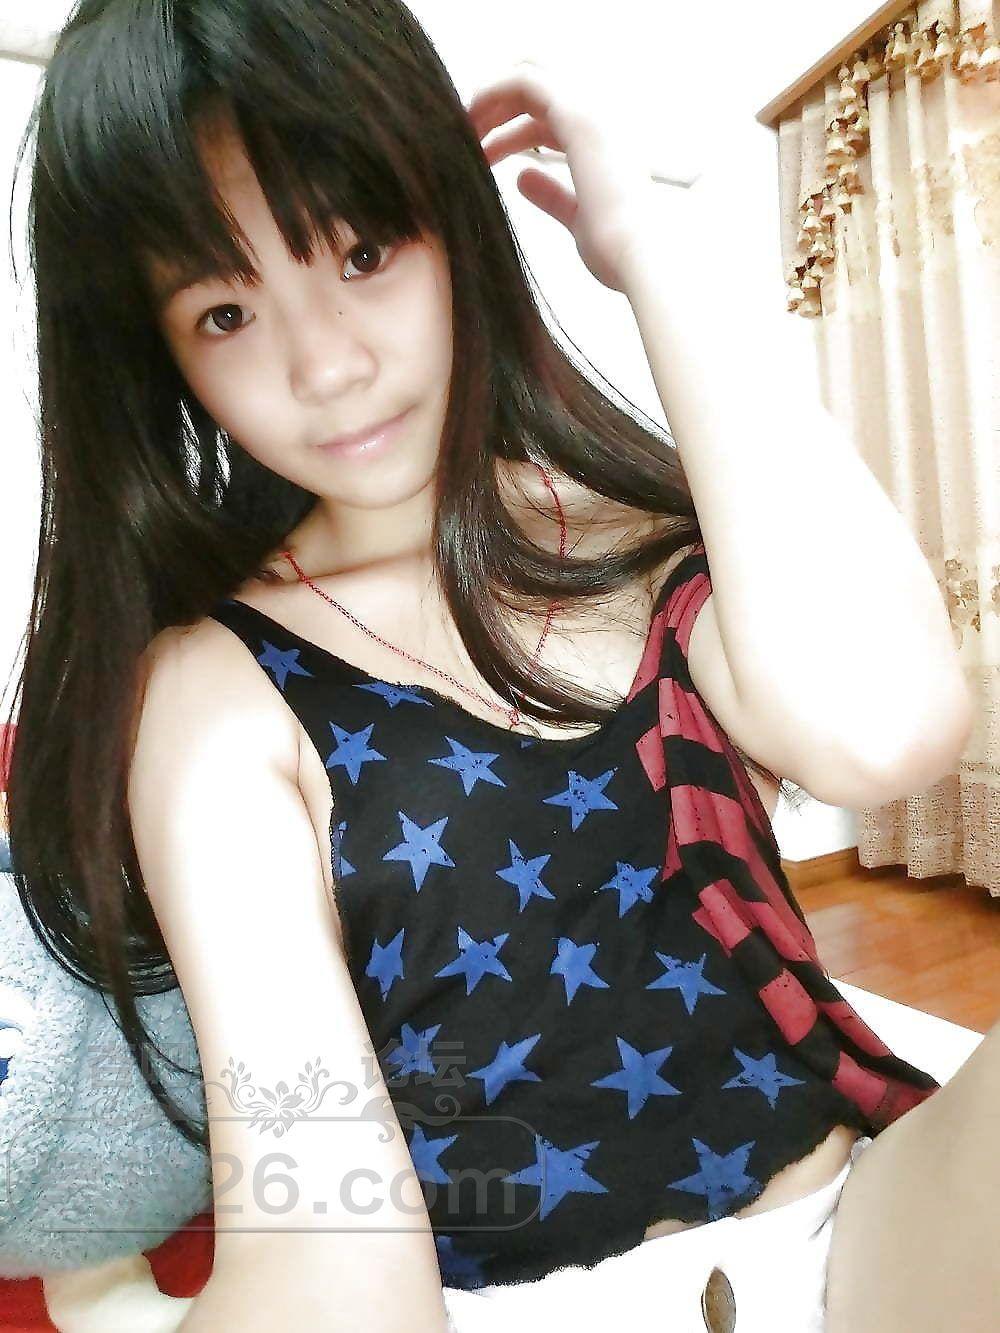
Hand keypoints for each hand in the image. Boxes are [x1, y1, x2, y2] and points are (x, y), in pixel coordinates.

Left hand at [464, 57, 662, 293]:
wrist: (640, 256)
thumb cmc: (618, 249)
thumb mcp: (578, 218)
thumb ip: (552, 195)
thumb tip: (521, 178)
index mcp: (607, 141)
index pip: (552, 119)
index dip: (514, 130)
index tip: (483, 154)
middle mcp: (603, 117)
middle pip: (539, 90)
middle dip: (500, 107)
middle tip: (467, 137)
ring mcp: (593, 110)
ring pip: (529, 79)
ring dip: (490, 101)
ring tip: (459, 133)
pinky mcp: (577, 112)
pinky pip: (523, 81)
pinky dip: (491, 93)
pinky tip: (469, 119)